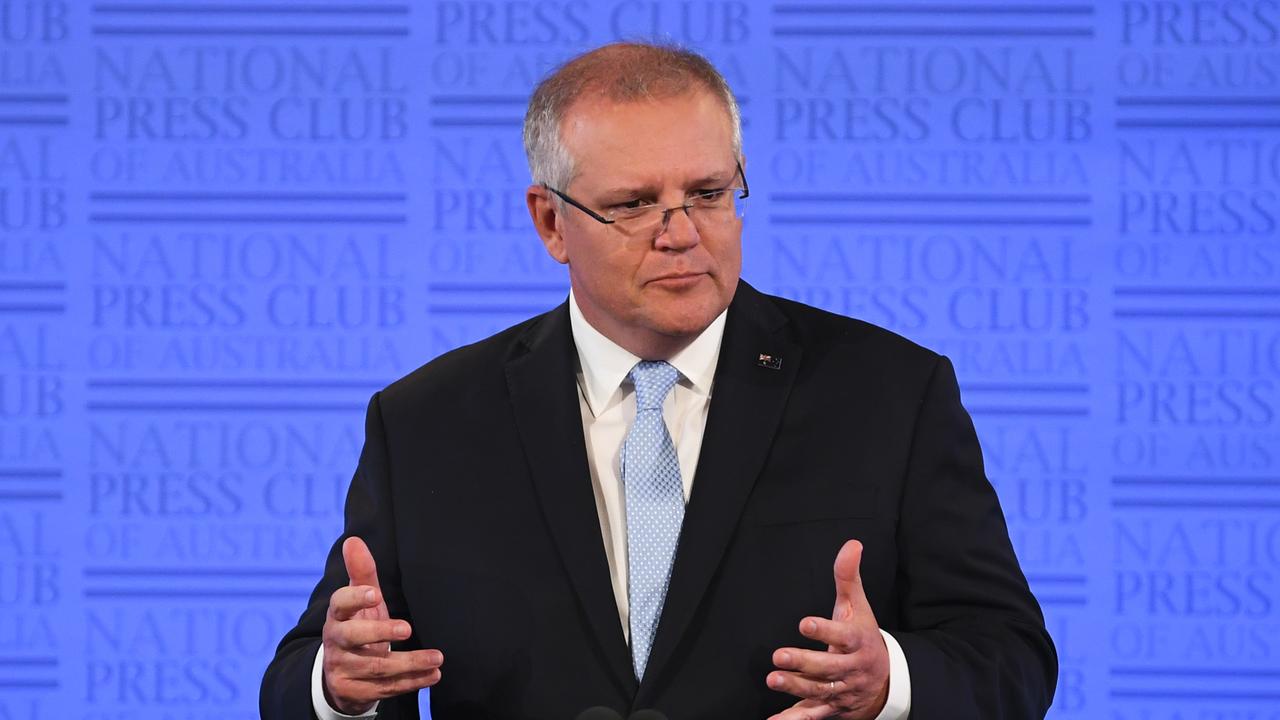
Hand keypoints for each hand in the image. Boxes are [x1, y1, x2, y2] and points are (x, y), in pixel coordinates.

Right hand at [321, 536, 443, 713]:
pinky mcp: (352, 691)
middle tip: (407, 628)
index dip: (355, 598)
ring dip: (409, 663)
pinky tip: (432, 674)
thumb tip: (354, 539)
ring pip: (376, 667)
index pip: (339, 603)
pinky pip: (384, 689)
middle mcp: (335, 642)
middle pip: (353, 637)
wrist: (341, 674)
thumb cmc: (358, 625)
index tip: (376, 594)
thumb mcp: (360, 600)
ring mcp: (342, 669)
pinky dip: (410, 682)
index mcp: (337, 616)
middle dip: (380, 633)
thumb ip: (362, 572)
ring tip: (437, 658)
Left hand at [766, 540, 889, 719]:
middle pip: (827, 667)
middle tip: (778, 656)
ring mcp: (841, 691)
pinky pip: (813, 716)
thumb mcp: (859, 606)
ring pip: (818, 692)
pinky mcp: (832, 708)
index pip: (842, 636)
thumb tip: (852, 544)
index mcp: (857, 642)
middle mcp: (850, 668)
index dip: (824, 631)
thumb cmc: (863, 636)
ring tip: (773, 678)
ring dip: (795, 687)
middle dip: (803, 663)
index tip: (804, 623)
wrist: (886, 680)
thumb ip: (848, 577)